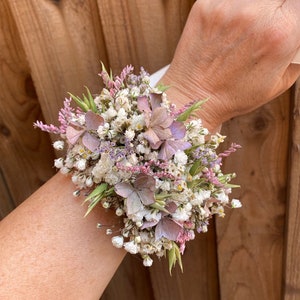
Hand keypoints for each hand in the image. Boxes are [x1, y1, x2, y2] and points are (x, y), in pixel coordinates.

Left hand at [162, 0, 299, 130]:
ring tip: (246, 26)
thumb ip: (298, 50)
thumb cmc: (235, 95)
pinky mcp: (205, 6)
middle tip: (266, 24)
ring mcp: (227, 8)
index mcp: (282, 33)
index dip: (293, 12)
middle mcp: (254, 15)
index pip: (299, 2)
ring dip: (255, 6)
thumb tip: (297, 25)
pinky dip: (233, 6)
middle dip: (275, 9)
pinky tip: (229, 25)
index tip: (287, 19)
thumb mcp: (281, 81)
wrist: (194, 98)